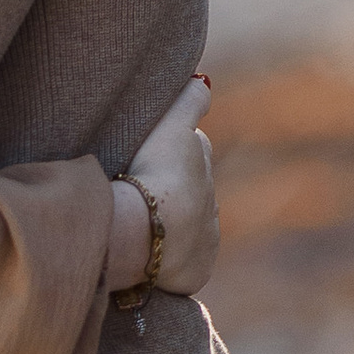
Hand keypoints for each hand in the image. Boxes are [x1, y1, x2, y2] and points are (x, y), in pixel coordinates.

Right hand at [114, 74, 217, 296]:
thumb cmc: (155, 172)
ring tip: (142, 227)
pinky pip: (183, 266)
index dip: (170, 149)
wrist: (150, 229)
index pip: (192, 149)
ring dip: (171, 226)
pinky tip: (150, 260)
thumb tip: (206, 82)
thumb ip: (188, 101)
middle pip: (192, 190)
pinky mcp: (197, 272)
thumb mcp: (170, 126)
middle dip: (174, 189)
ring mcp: (206, 239)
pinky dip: (170, 262)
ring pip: (189, 229)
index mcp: (202, 166)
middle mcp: (211, 203)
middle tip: (142, 190)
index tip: (150, 153)